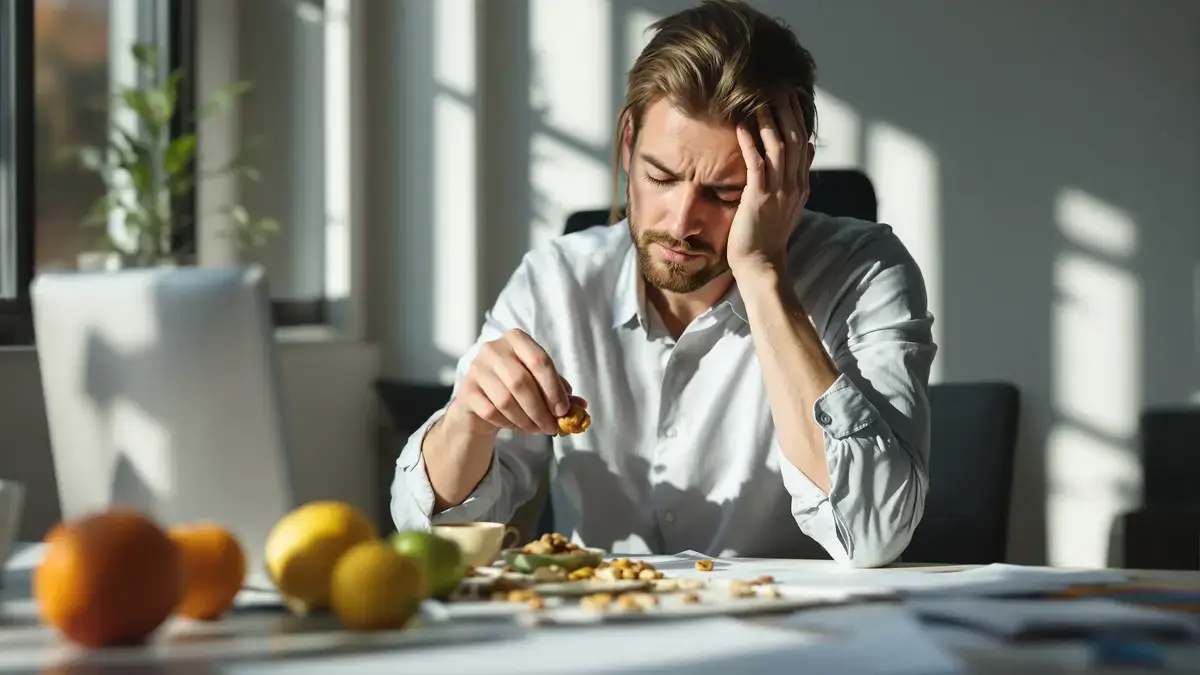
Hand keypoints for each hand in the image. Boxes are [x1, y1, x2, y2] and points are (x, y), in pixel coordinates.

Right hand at [449, 328, 586, 435]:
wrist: (480, 401)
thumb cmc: (516, 388)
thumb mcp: (540, 385)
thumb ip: (560, 393)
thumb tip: (582, 405)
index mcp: (516, 339)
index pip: (540, 360)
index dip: (554, 388)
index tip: (563, 410)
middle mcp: (493, 348)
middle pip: (522, 382)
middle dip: (541, 410)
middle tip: (553, 428)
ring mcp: (476, 368)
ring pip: (506, 400)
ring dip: (526, 420)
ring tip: (537, 429)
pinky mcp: (466, 390)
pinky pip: (491, 412)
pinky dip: (508, 424)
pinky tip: (517, 426)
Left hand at [727, 93, 812, 275]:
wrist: (761, 264)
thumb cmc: (767, 235)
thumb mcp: (789, 202)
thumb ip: (797, 175)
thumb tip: (810, 147)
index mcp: (801, 184)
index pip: (805, 142)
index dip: (798, 118)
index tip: (790, 96)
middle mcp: (795, 184)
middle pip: (796, 138)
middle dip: (788, 111)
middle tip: (779, 87)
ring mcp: (779, 191)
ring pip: (780, 146)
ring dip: (770, 121)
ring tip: (761, 98)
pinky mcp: (760, 197)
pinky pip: (757, 163)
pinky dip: (750, 142)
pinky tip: (743, 125)